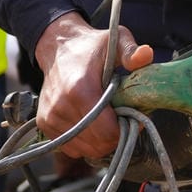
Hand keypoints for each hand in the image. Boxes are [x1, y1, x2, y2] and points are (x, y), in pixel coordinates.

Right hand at [33, 12, 151, 160]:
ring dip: (100, 141)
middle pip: (97, 144)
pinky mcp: (44, 124)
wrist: (58, 47)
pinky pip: (71, 147)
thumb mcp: (115, 41)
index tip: (132, 116)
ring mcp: (50, 117)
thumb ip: (131, 51)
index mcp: (79, 89)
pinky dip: (85, 142)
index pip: (106, 131)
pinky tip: (92, 124)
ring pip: (84, 150)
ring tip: (107, 120)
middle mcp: (61, 107)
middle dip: (115, 136)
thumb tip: (146, 55)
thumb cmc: (90, 47)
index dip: (124, 129)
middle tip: (122, 119)